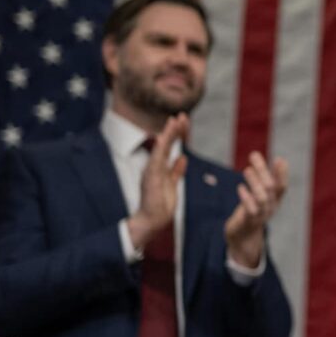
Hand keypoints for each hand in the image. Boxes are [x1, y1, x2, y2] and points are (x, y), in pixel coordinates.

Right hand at [128, 115, 188, 250]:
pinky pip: (155, 162)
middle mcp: (155, 166)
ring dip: (168, 135)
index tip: (185, 120)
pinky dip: (159, 150)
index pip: (170, 146)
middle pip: (166, 144)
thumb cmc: (161, 204)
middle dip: (174, 129)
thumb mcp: (172, 184)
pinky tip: (163, 139)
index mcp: (160, 166)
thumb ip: (176, 171)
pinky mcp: (150, 179)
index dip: (177, 133)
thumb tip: (183, 158)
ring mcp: (151, 171)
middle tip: (182, 115)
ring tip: (174, 121)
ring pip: (161, 149)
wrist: (152, 221)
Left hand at [224, 152, 288, 269]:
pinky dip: (246, 198)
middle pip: (271, 187)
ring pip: (262, 198)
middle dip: (263, 171)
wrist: (243, 236)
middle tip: (253, 155)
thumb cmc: (252, 209)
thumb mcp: (260, 194)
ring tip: (247, 169)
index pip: (282, 186)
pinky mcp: (249, 221)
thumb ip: (263, 177)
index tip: (279, 159)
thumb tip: (264, 156)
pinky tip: (240, 187)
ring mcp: (261, 215)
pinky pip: (250, 210)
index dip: (282, 173)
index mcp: (275, 200)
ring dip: (255, 183)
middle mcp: (271, 207)